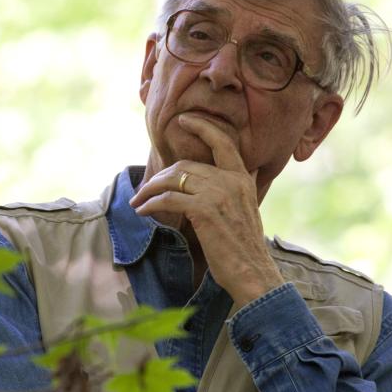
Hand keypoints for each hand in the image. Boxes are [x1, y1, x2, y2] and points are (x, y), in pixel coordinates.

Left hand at [129, 113, 283, 302]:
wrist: (253, 272)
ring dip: (149, 190)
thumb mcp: (246, 208)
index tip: (183, 119)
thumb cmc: (245, 247)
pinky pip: (167, 199)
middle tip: (145, 189)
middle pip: (185, 166)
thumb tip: (233, 174)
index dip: (201, 126)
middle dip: (160, 176)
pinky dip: (150, 204)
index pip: (222, 142)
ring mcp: (217, 193)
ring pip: (173, 179)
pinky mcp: (203, 210)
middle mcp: (231, 180)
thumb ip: (236, 189)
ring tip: (138, 201)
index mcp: (242, 178)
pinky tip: (143, 211)